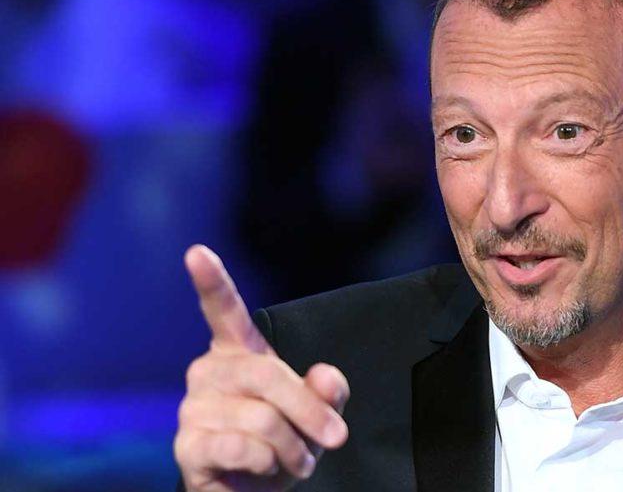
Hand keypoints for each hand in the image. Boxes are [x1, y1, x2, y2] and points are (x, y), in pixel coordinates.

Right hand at [174, 245, 349, 490]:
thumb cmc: (286, 442)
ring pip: (261, 417)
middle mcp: (207, 372)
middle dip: (310, 409)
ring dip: (293, 447)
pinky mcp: (187, 447)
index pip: (223, 311)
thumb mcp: (318, 414)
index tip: (196, 252)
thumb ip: (327, 390)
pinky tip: (266, 468)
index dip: (211, 282)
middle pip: (267, 374)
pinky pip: (239, 446)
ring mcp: (193, 408)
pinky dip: (267, 462)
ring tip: (298, 461)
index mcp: (237, 352)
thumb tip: (325, 376)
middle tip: (337, 436)